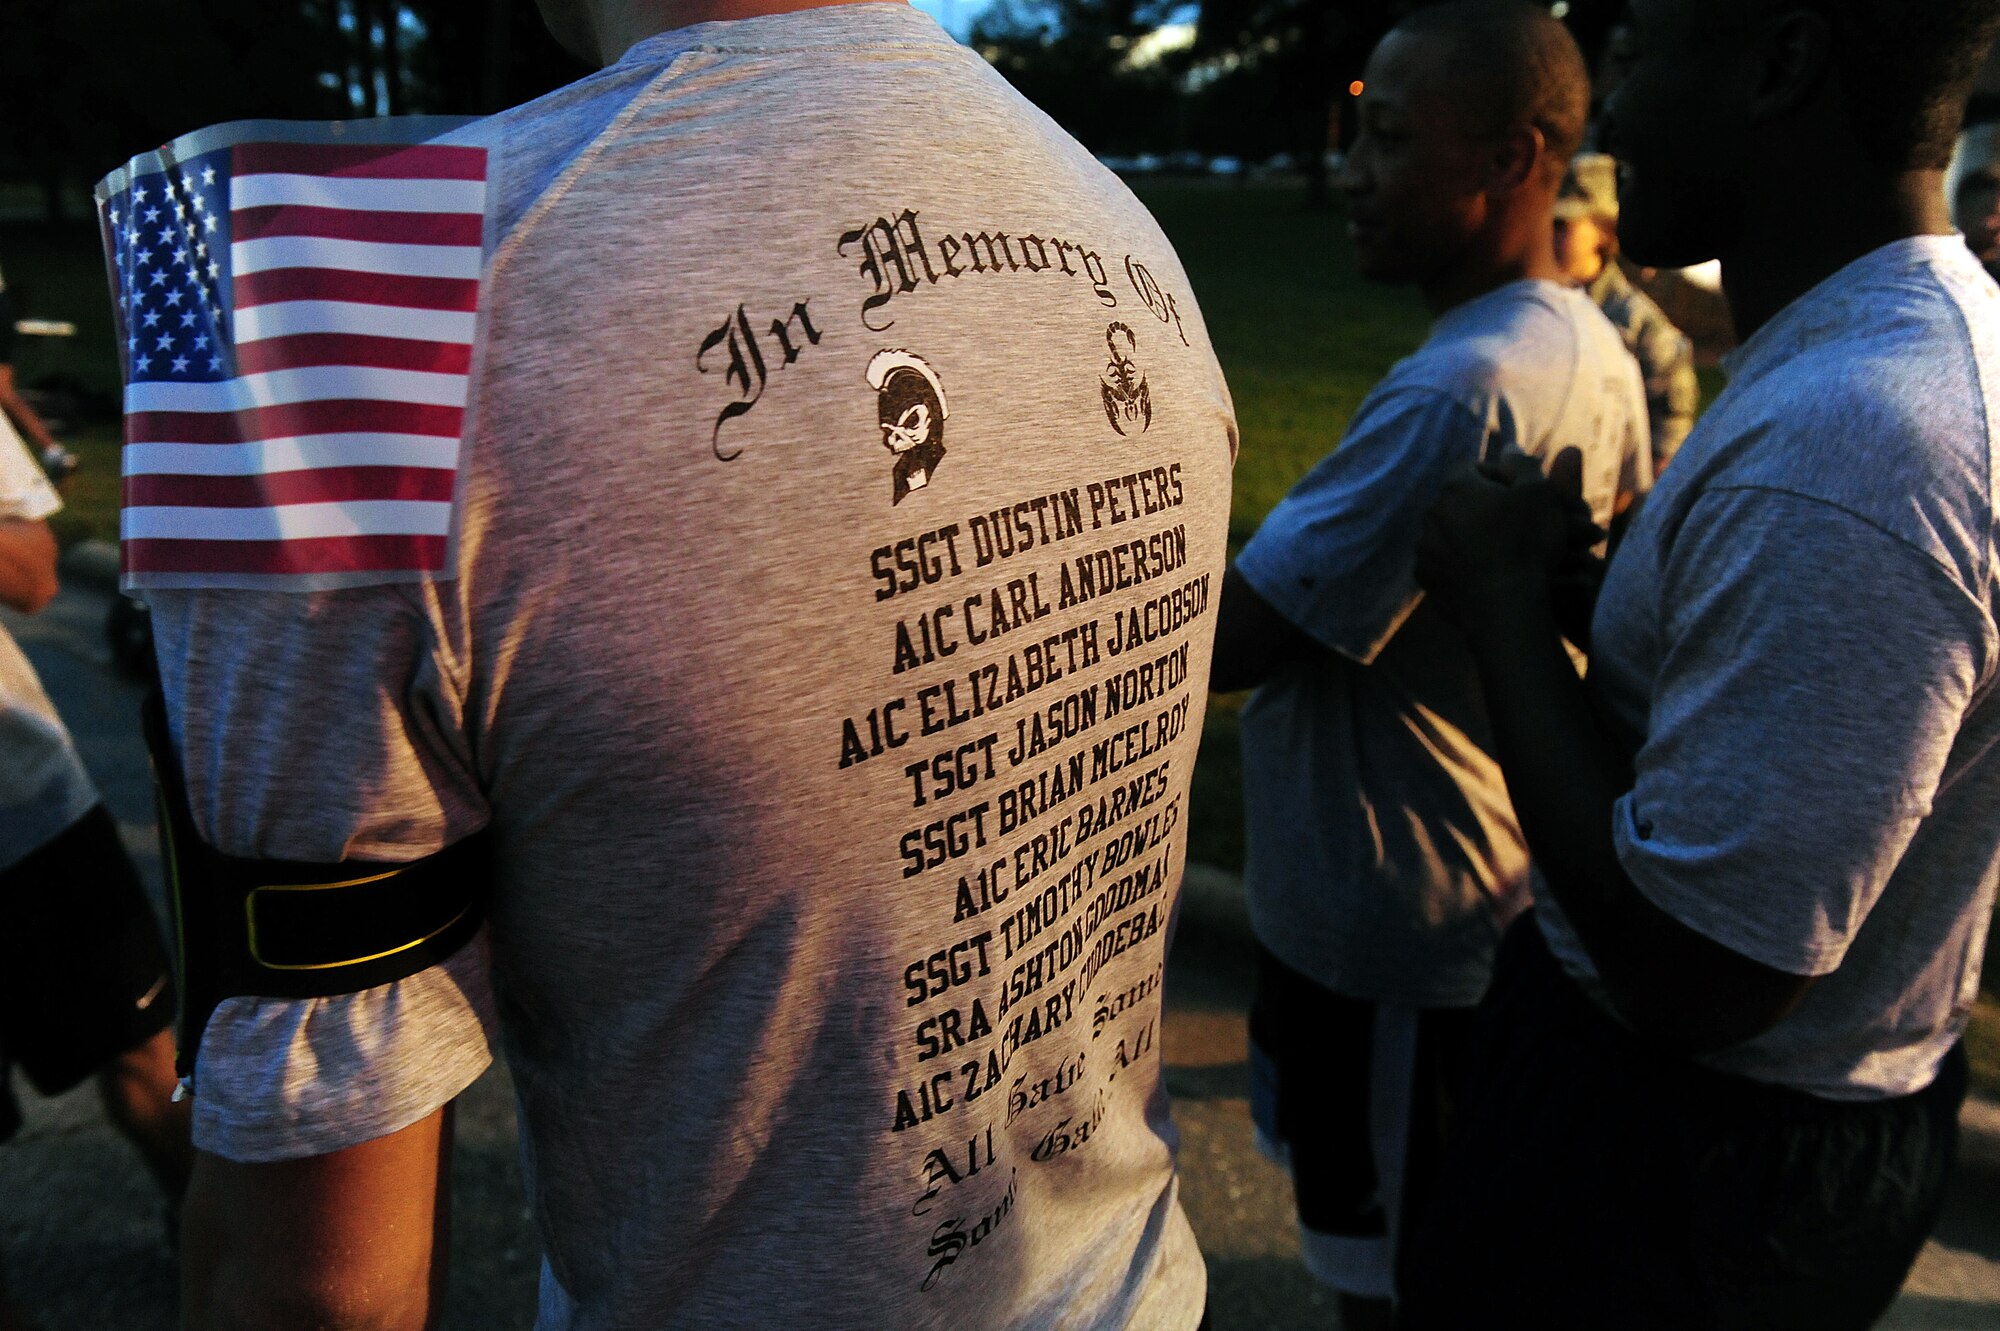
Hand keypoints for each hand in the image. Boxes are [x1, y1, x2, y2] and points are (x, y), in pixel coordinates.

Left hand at [1414, 448, 1600, 627]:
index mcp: (1455, 486)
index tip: (1519, 493)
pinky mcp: (1426, 577)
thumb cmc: (1527, 542)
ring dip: (1468, 534)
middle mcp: (1431, 513)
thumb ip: (1522, 463)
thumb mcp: (1540, 492)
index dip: (1497, 476)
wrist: (1506, 604)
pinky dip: (1458, 562)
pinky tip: (1482, 571)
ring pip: (1447, 530)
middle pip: (1458, 499)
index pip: (1472, 467)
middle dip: (1481, 505)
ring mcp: (1424, 547)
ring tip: (1498, 548)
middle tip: (1511, 522)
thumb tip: (1507, 447)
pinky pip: (1441, 561)